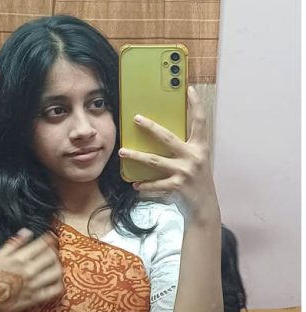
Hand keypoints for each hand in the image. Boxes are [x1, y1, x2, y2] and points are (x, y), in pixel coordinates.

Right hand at [0, 228, 63, 311]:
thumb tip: (27, 231)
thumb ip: (15, 243)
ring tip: (54, 264)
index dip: (50, 238)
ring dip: (58, 265)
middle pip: (52, 256)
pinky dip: (59, 283)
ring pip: (56, 271)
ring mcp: (34, 285)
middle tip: (53, 251)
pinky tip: (55, 279)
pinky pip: (56, 289)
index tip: (51, 237)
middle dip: (54, 251)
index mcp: (19, 259)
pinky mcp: (37, 298)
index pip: (42, 244)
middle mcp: (28, 271)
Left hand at [118, 86, 218, 222]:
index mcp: (200, 147)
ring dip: (136, 156)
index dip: (195, 105)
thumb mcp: (196, 161)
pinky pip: (155, 184)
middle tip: (136, 118)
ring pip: (155, 161)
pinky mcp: (177, 186)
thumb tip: (161, 136)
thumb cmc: (197, 181)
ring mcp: (185, 172)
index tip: (189, 89)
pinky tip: (135, 185)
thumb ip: (184, 149)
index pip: (199, 122)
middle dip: (150, 127)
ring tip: (122, 152)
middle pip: (168, 138)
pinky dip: (144, 185)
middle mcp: (194, 157)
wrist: (205, 206)